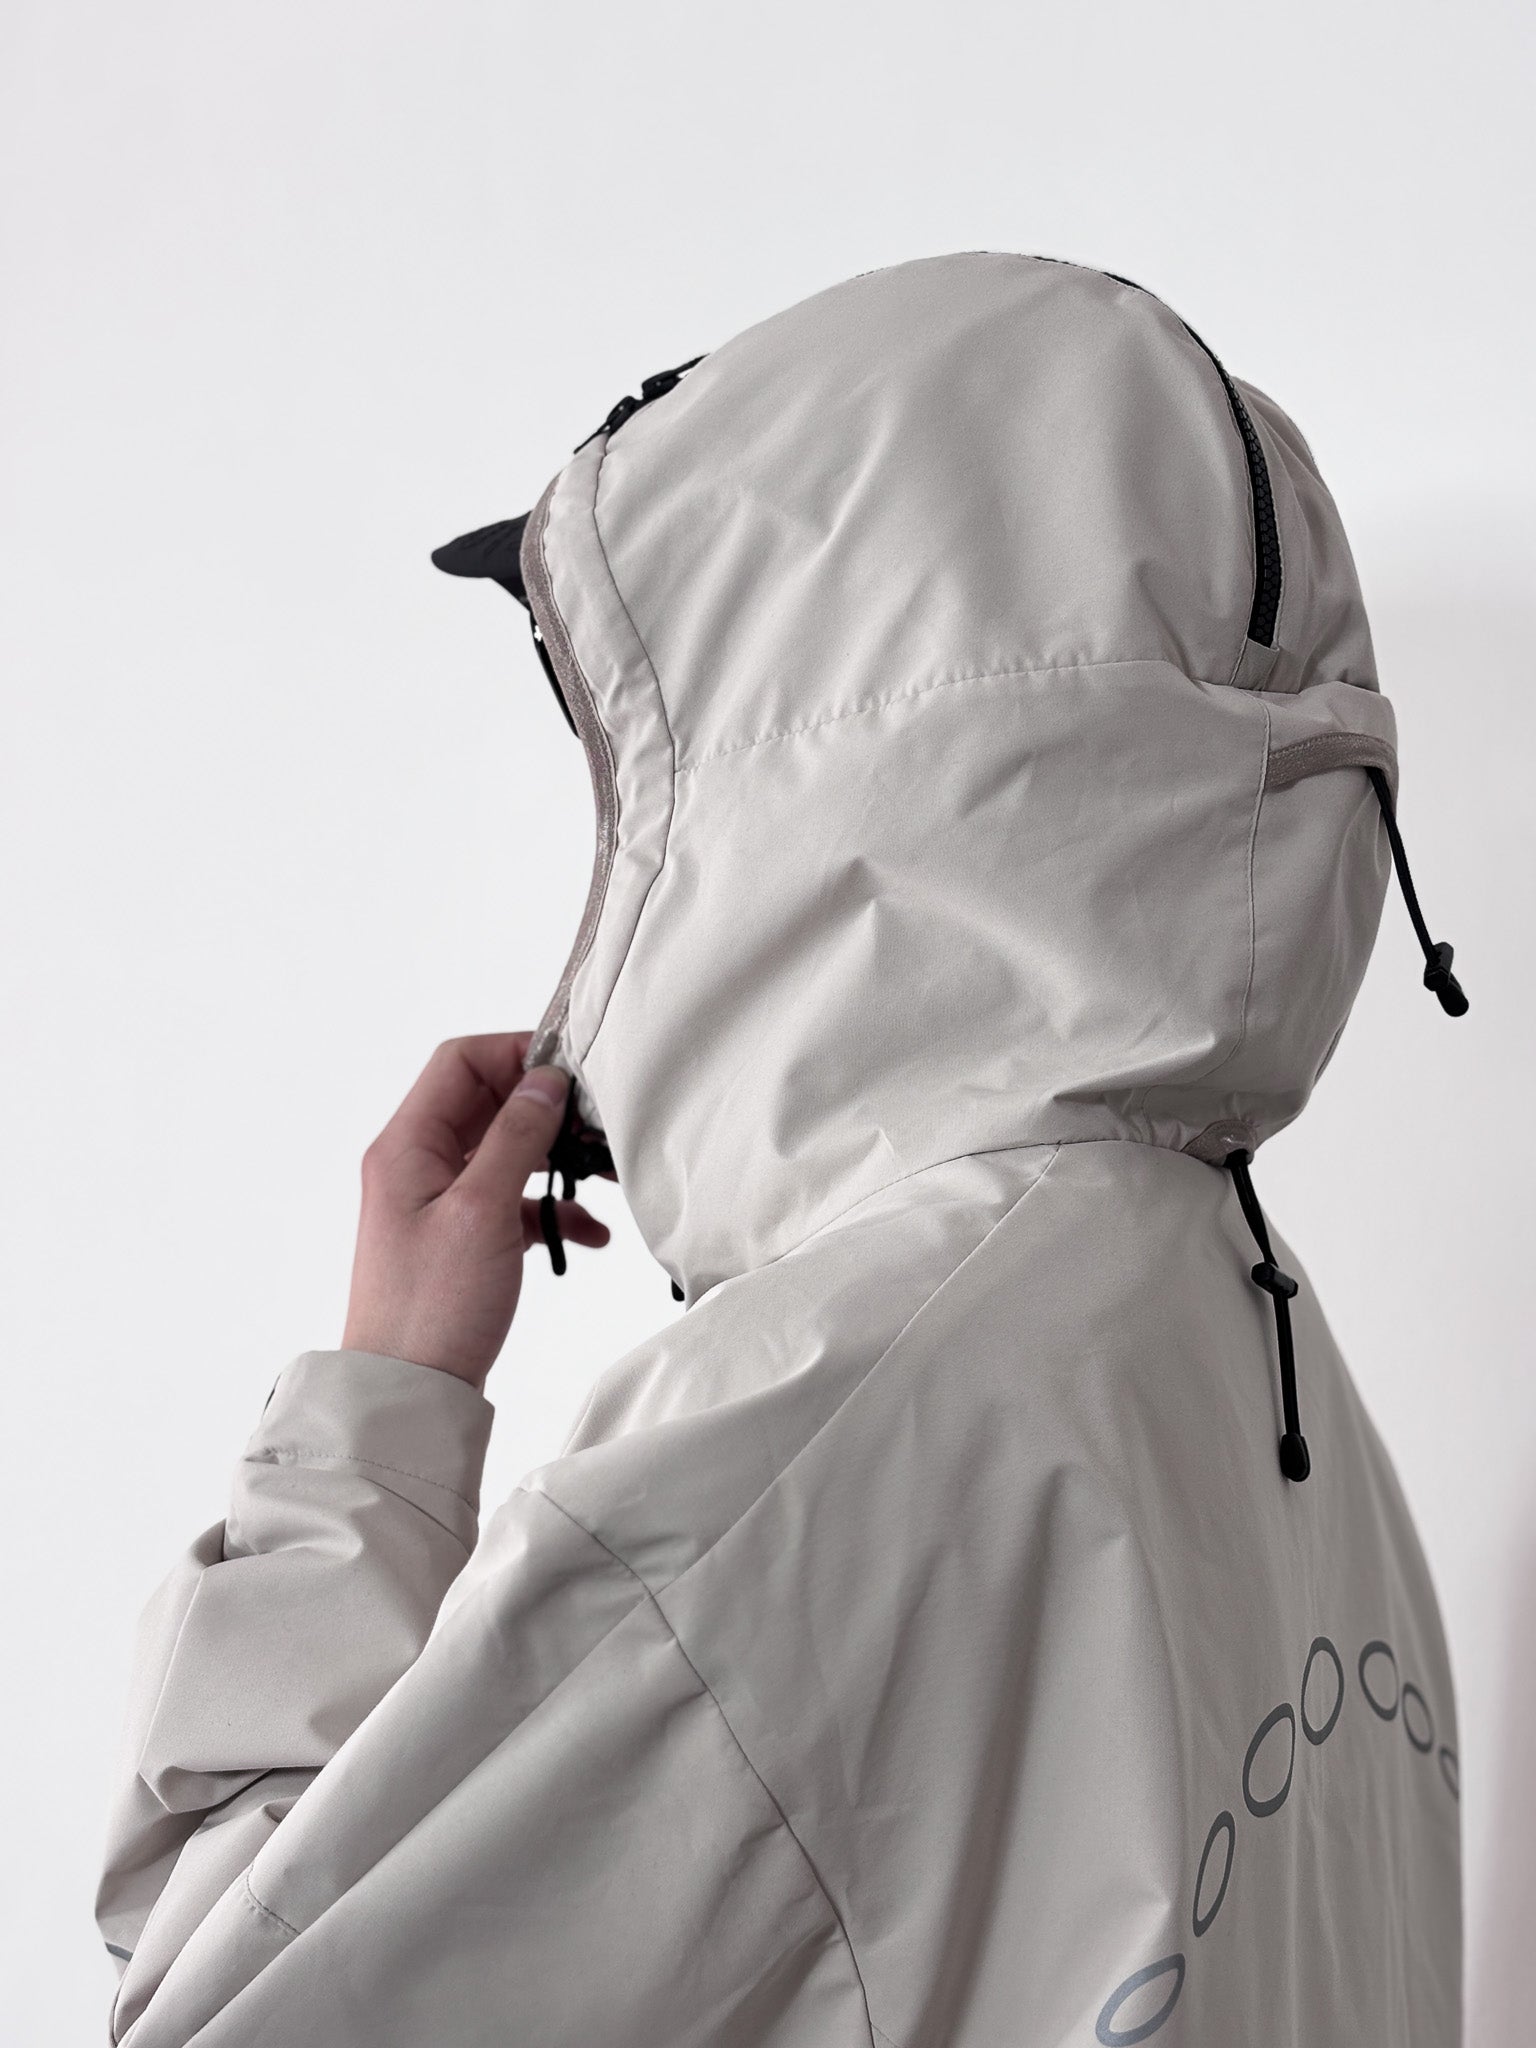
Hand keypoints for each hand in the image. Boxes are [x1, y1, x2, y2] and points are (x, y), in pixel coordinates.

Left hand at [341, 1033, 609, 1387]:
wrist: (409, 1394)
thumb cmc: (432, 1308)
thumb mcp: (482, 1211)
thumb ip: (517, 1138)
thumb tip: (545, 1082)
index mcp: (406, 1146)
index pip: (459, 1062)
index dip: (515, 1053)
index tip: (569, 1070)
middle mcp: (417, 1165)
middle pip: (488, 1104)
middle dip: (547, 1110)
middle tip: (598, 1123)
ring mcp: (438, 1203)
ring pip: (506, 1153)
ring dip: (556, 1159)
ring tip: (607, 1174)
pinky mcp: (459, 1239)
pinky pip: (511, 1201)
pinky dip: (550, 1208)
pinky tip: (590, 1233)